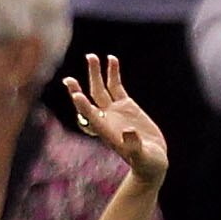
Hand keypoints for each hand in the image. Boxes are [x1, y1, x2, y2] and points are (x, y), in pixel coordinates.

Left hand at [64, 54, 170, 187]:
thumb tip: (128, 132)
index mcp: (107, 132)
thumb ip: (134, 146)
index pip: (91, 117)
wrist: (152, 161)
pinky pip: (116, 86)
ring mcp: (115, 111)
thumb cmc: (147, 163)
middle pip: (90, 99)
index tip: (75, 95)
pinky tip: (112, 60)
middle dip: (79, 88)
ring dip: (96, 73)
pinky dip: (113, 73)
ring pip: (101, 88)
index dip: (83, 106)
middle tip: (68, 79)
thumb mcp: (143, 157)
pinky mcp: (126, 106)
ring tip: (91, 56)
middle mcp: (106, 119)